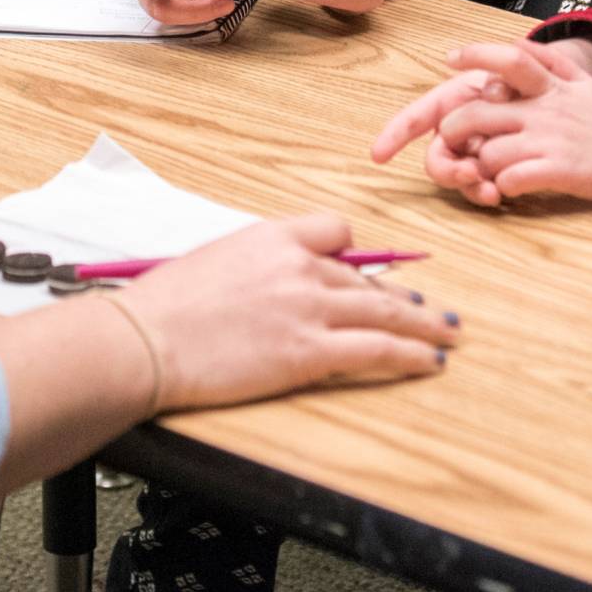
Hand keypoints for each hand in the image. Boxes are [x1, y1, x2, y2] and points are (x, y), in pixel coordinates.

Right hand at [117, 215, 459, 409]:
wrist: (143, 341)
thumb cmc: (162, 308)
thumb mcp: (212, 263)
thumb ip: (253, 267)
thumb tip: (269, 286)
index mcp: (272, 236)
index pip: (336, 230)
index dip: (354, 255)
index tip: (365, 271)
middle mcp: (298, 265)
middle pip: (366, 278)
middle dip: (403, 297)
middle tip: (432, 308)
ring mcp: (307, 308)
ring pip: (386, 310)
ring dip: (425, 323)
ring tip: (448, 333)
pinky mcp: (308, 352)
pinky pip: (378, 349)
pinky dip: (412, 354)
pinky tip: (431, 361)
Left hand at [370, 40, 591, 207]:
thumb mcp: (585, 82)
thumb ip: (551, 63)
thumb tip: (517, 45)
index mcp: (552, 85)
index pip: (506, 57)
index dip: (473, 54)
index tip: (451, 59)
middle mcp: (547, 108)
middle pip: (475, 112)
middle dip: (455, 131)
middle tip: (458, 144)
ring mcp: (552, 139)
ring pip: (487, 152)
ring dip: (481, 166)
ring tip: (492, 173)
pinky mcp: (561, 171)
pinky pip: (511, 179)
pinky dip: (503, 186)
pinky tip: (514, 187)